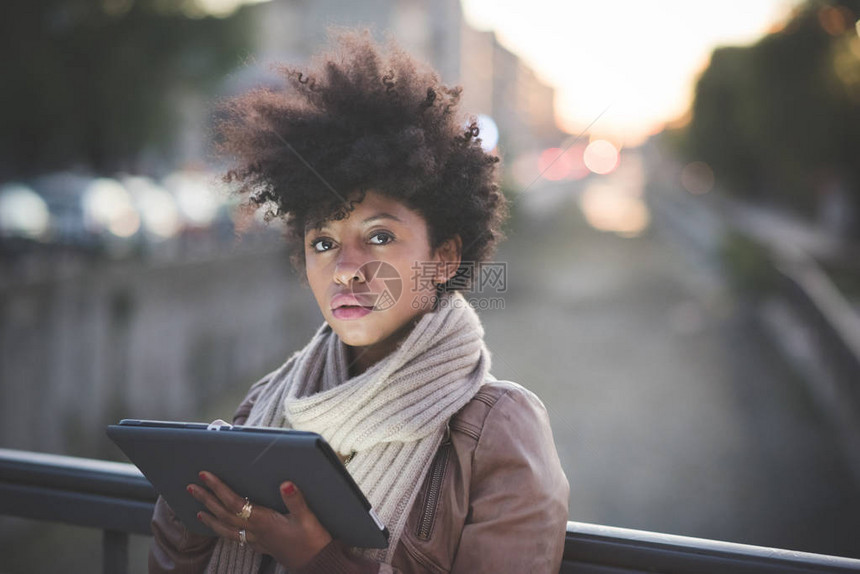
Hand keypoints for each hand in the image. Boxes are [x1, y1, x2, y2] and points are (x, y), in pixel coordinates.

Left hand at [188, 471, 332, 569]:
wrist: (317, 564)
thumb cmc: (313, 541)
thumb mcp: (308, 518)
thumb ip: (295, 500)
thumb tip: (285, 483)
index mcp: (263, 521)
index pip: (234, 503)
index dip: (218, 488)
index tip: (205, 476)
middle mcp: (255, 531)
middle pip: (224, 514)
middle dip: (207, 499)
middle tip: (191, 487)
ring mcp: (256, 540)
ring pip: (226, 529)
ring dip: (211, 518)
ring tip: (199, 510)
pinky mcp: (261, 546)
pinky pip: (235, 538)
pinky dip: (223, 531)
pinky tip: (222, 529)